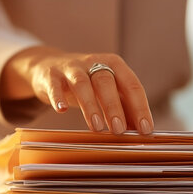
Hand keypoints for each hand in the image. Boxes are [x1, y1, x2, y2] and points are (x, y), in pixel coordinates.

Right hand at [0, 46, 153, 134]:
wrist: (47, 66)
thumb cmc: (84, 83)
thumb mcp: (105, 90)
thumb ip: (123, 106)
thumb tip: (140, 131)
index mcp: (113, 64)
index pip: (131, 84)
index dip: (139, 107)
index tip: (144, 128)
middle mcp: (93, 62)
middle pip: (106, 82)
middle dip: (114, 107)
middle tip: (118, 130)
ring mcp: (71, 68)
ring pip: (82, 84)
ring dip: (90, 105)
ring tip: (96, 127)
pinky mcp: (51, 75)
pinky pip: (54, 85)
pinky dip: (58, 97)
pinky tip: (62, 110)